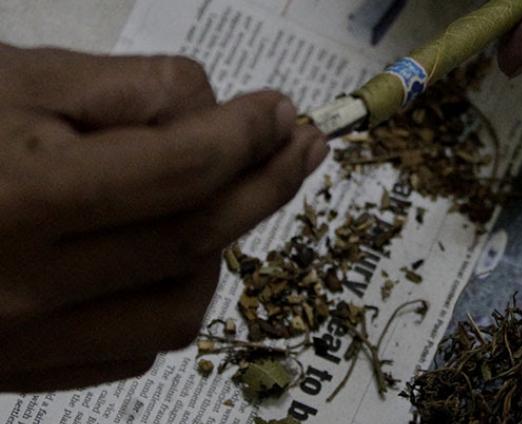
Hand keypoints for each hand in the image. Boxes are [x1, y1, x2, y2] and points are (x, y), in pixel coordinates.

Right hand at [0, 44, 327, 391]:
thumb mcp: (12, 78)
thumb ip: (125, 90)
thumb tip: (216, 110)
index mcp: (21, 199)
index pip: (181, 167)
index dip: (247, 133)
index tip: (279, 110)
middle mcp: (25, 286)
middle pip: (193, 238)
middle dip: (265, 185)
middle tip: (303, 146)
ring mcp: (21, 341)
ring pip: (177, 308)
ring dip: (221, 248)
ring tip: (231, 198)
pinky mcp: (17, 370)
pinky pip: (133, 346)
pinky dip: (169, 295)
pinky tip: (172, 253)